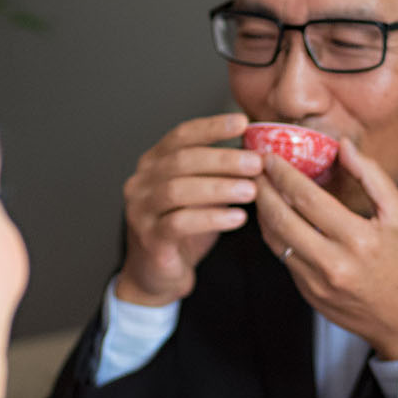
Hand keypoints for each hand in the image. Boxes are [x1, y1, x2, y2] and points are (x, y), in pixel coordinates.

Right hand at [116, 112, 262, 306]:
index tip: (242, 122)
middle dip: (222, 159)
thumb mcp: (201, 195)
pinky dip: (212, 217)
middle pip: (181, 160)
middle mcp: (141, 183)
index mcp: (153, 164)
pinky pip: (180, 223)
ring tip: (251, 190)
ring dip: (219, 187)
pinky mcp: (149, 239)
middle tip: (255, 162)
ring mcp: (141, 211)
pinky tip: (238, 217)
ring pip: (178, 190)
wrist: (157, 275)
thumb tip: (256, 150)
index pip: (181, 135)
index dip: (211, 127)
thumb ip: (217, 173)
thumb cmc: (182, 230)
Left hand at [254, 135, 397, 359]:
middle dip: (262, 189)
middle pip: (281, 218)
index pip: (307, 198)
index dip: (283, 174)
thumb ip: (372, 176)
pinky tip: (274, 217)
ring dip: (262, 212)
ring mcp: (317, 282)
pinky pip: (284, 258)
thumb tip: (343, 146)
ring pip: (276, 240)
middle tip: (253, 168)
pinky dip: (275, 234)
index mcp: (359, 239)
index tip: (271, 157)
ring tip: (258, 189)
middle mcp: (333, 263)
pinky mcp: (308, 294)